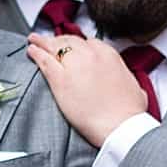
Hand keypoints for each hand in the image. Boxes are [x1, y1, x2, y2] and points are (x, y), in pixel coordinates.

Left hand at [27, 33, 148, 148]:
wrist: (121, 126)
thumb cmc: (130, 112)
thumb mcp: (135, 87)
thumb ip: (127, 79)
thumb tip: (128, 82)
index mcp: (109, 55)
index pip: (88, 43)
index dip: (77, 45)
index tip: (71, 48)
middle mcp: (91, 55)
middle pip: (69, 42)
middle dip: (59, 41)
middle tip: (49, 41)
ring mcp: (74, 65)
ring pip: (55, 47)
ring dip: (43, 43)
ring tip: (34, 40)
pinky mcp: (60, 80)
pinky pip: (44, 62)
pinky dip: (36, 54)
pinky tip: (31, 51)